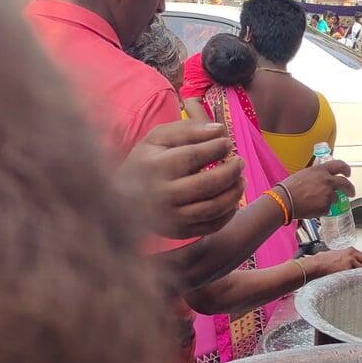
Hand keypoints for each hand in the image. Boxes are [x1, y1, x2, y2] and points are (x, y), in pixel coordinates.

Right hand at [115, 122, 243, 237]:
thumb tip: (220, 130)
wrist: (120, 197)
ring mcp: (170, 217)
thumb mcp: (158, 138)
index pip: (193, 156)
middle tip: (239, 161)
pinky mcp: (178, 232)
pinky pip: (211, 226)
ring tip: (241, 180)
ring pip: (212, 208)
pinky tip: (233, 200)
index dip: (216, 148)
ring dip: (234, 193)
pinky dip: (228, 213)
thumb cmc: (146, 161)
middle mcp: (162, 194)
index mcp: (155, 167)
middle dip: (230, 171)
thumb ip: (188, 130)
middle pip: (206, 184)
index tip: (227, 142)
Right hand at [280, 160, 353, 219]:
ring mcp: (328, 194)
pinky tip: (311, 207)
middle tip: (351, 192)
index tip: (348, 173)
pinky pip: (327, 208)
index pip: (340, 165)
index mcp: (321, 170)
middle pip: (345, 184)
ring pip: (335, 198)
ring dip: (330, 200)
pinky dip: (322, 209)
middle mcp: (327, 181)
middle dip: (350, 189)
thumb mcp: (304, 174)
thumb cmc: (289, 188)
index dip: (346, 169)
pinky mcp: (326, 206)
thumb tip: (322, 179)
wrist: (284, 201)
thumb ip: (316, 176)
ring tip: (315, 202)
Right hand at [300, 248, 361, 279]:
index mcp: (350, 250)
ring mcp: (351, 263)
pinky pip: (357, 277)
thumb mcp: (336, 255)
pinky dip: (361, 281)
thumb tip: (349, 265)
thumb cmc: (322, 261)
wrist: (316, 265)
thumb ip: (345, 258)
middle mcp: (353, 255)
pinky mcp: (348, 271)